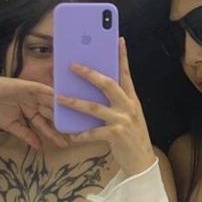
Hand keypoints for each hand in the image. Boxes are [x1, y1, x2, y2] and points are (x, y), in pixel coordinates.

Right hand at [0, 73, 67, 152]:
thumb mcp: (11, 126)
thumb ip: (26, 135)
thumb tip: (39, 147)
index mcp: (30, 112)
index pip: (45, 124)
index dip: (54, 133)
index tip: (66, 143)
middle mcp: (34, 103)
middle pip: (51, 113)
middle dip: (63, 121)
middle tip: (78, 130)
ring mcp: (32, 94)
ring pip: (49, 102)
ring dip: (60, 109)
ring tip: (74, 116)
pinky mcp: (28, 86)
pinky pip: (42, 90)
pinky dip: (51, 94)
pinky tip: (62, 99)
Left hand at [54, 39, 154, 176]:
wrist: (142, 161)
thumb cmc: (132, 136)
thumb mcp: (129, 115)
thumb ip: (118, 102)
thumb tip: (98, 87)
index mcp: (132, 99)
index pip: (126, 73)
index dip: (122, 56)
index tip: (118, 40)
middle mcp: (128, 106)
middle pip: (108, 84)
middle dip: (89, 74)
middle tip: (73, 66)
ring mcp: (122, 120)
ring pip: (94, 107)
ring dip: (74, 102)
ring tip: (59, 98)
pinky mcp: (115, 135)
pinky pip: (93, 132)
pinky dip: (81, 134)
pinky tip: (71, 135)